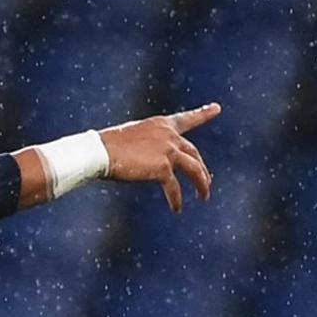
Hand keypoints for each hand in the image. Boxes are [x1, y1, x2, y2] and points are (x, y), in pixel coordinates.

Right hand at [99, 103, 220, 212]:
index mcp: (160, 124)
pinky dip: (176, 199)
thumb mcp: (133, 140)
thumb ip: (150, 148)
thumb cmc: (107, 147)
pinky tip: (176, 208)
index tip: (216, 108)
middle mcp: (168, 135)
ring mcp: (168, 150)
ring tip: (204, 197)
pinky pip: (174, 187)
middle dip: (202, 169)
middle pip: (193, 152)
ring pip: (195, 169)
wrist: (100, 151)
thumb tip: (153, 164)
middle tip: (207, 181)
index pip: (187, 118)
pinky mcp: (163, 167)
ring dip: (202, 184)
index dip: (203, 113)